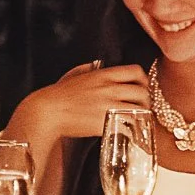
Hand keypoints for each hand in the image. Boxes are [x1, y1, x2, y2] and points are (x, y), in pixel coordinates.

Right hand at [20, 61, 149, 143]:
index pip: (136, 71)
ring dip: (142, 115)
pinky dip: (133, 128)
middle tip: (142, 106)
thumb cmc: (59, 94)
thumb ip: (89, 68)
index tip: (140, 87)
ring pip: (139, 109)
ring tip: (138, 120)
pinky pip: (129, 125)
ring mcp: (108, 106)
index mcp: (104, 75)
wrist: (48, 112)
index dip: (143, 80)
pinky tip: (129, 130)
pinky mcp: (105, 123)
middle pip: (142, 92)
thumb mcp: (75, 74)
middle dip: (145, 100)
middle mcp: (109, 89)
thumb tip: (97, 64)